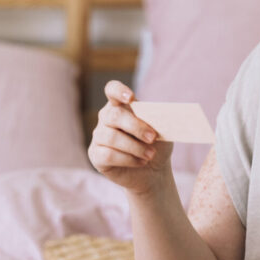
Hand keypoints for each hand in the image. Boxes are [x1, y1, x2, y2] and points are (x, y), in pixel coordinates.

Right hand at [88, 80, 172, 194]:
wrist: (154, 170)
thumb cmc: (157, 145)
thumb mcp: (163, 131)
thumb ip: (158, 120)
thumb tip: (161, 116)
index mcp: (122, 105)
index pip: (112, 89)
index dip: (118, 91)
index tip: (131, 98)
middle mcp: (106, 118)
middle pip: (114, 115)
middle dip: (135, 127)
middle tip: (153, 138)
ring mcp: (99, 136)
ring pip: (111, 137)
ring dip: (135, 147)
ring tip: (151, 155)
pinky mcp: (95, 155)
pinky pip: (108, 155)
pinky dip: (128, 159)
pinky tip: (141, 162)